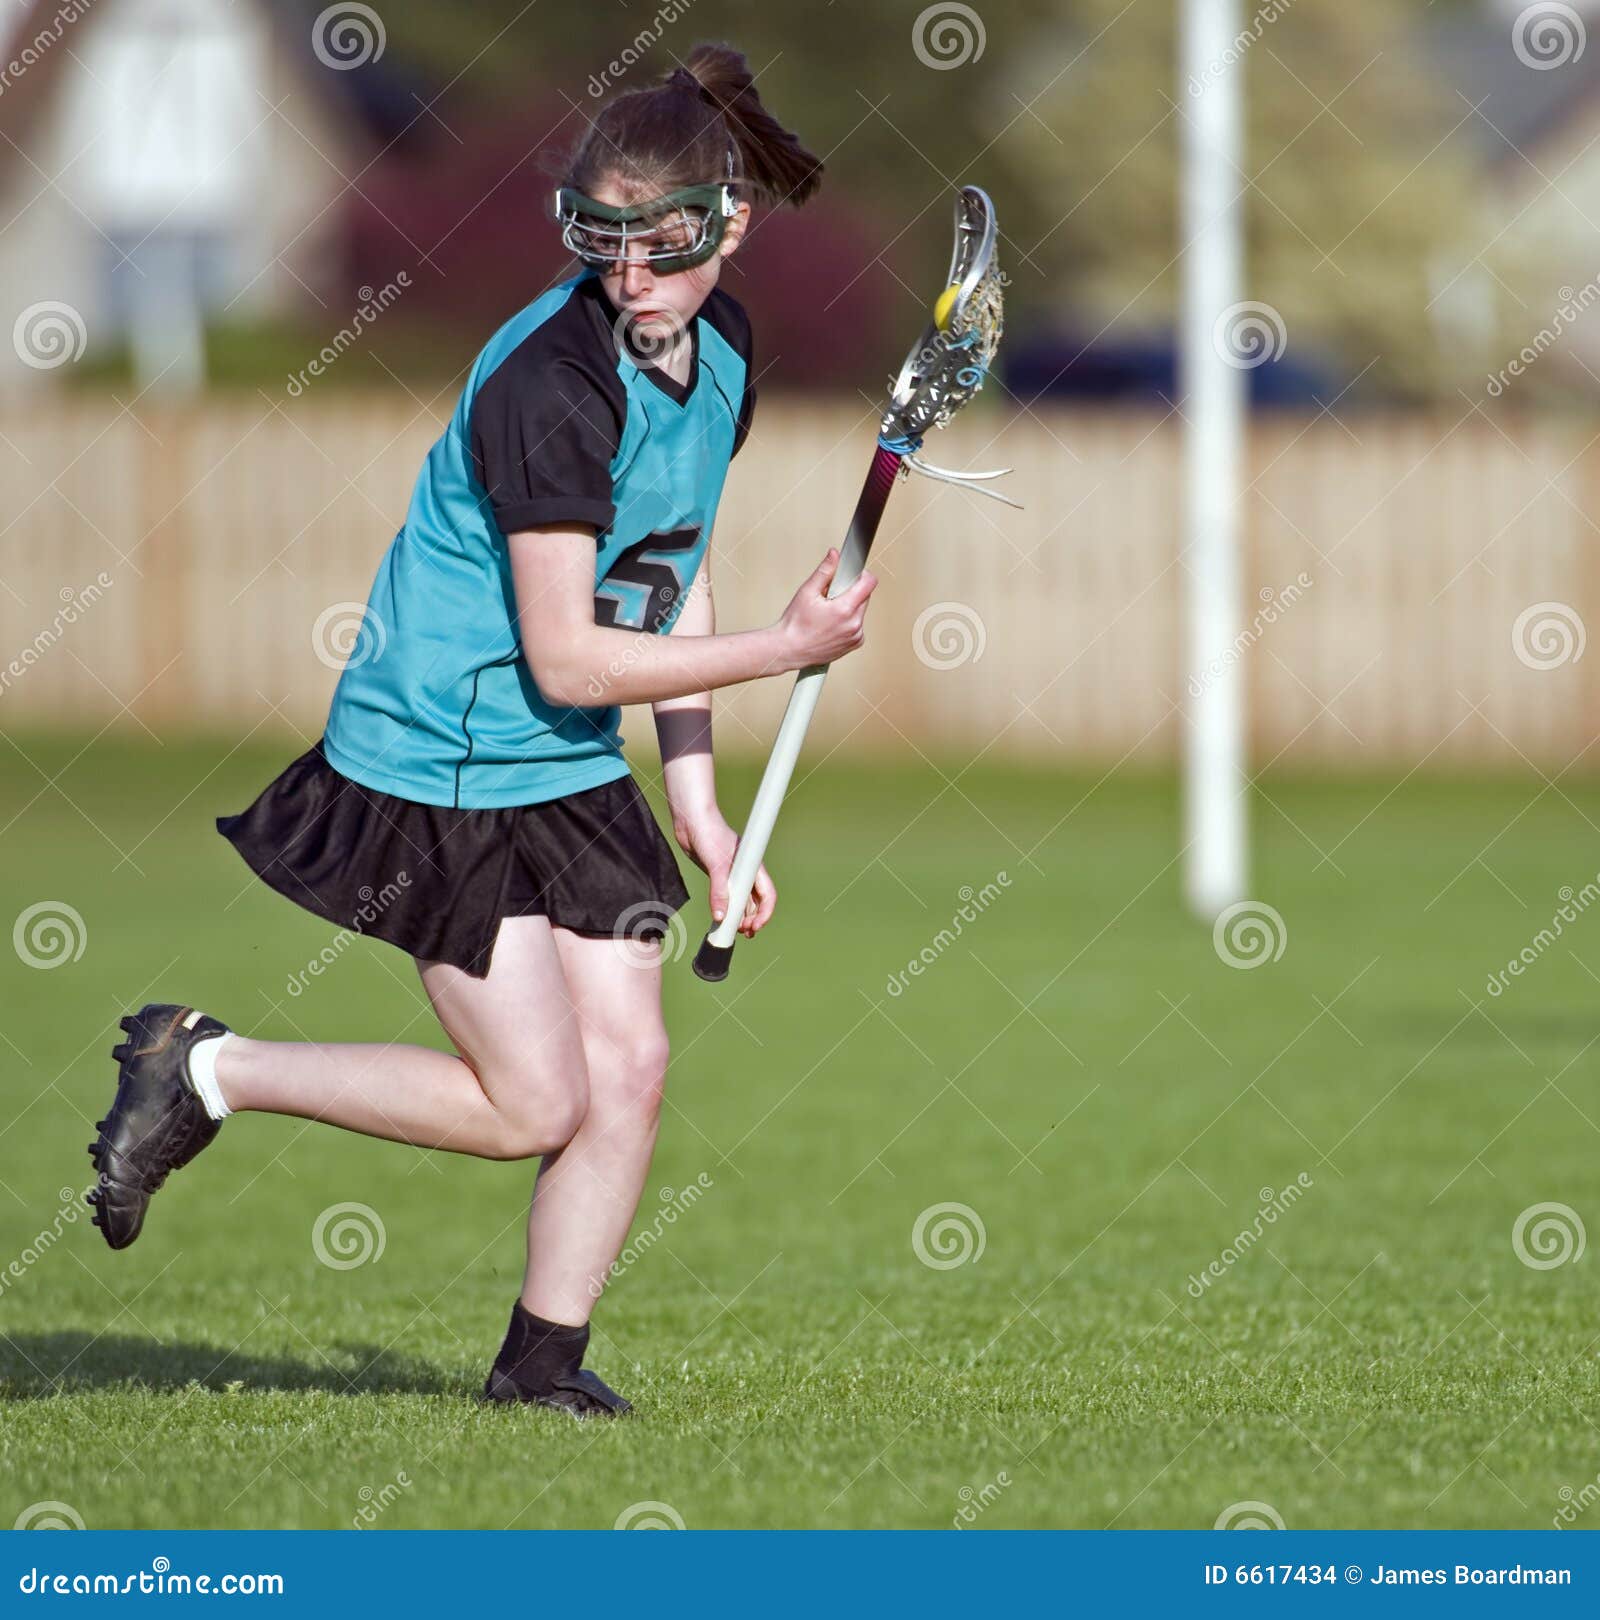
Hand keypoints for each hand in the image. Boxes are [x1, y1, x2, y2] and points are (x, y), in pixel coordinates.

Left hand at [673, 809, 776, 938]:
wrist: (691, 821)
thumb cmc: (710, 834)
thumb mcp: (716, 865)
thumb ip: (718, 891)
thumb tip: (720, 916)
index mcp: (753, 867)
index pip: (767, 895)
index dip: (764, 913)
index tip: (755, 926)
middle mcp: (746, 872)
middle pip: (756, 901)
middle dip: (752, 919)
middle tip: (743, 933)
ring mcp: (733, 874)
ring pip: (742, 901)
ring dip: (740, 916)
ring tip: (734, 931)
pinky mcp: (719, 875)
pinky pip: (727, 897)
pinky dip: (727, 909)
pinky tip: (722, 918)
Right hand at [777, 547, 877, 670]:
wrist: (789, 650)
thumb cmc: (795, 625)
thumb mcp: (807, 592)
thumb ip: (824, 571)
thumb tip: (834, 555)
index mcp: (844, 609)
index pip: (869, 583)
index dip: (861, 575)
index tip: (851, 575)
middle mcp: (854, 624)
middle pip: (865, 596)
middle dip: (851, 591)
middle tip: (830, 596)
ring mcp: (856, 636)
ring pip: (861, 611)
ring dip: (849, 607)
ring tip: (829, 612)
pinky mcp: (855, 643)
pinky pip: (858, 625)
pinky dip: (848, 621)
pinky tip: (832, 624)